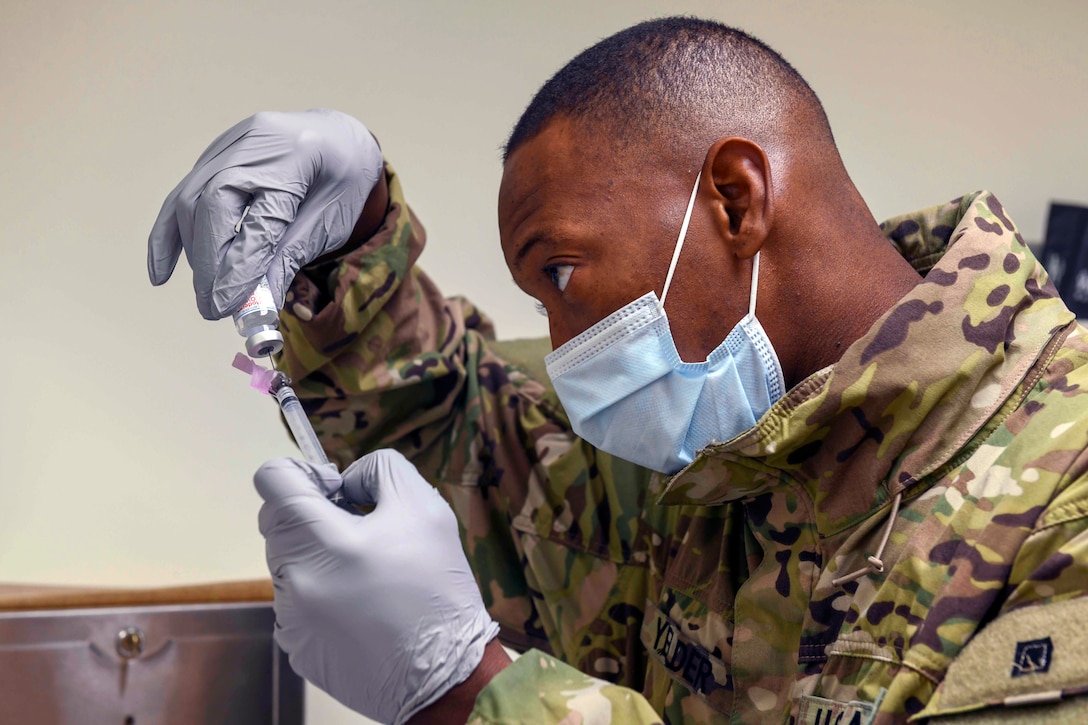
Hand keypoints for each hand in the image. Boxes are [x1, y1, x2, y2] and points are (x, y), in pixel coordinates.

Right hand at [148, 109, 382, 319]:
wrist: (340, 137)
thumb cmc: (344, 180)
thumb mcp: (333, 220)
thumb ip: (292, 257)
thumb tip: (260, 304)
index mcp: (298, 154)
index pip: (257, 216)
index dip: (239, 264)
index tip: (229, 304)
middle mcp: (257, 141)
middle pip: (212, 203)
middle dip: (209, 263)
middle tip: (213, 308)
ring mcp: (230, 144)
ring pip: (191, 200)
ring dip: (195, 254)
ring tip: (208, 295)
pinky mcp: (213, 156)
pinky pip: (182, 195)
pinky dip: (170, 236)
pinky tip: (161, 273)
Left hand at [254, 451, 499, 723]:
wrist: (446, 674)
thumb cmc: (437, 586)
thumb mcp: (424, 506)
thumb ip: (380, 469)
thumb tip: (347, 480)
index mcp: (322, 541)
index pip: (273, 481)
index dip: (304, 473)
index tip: (338, 490)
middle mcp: (294, 580)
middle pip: (278, 521)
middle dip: (315, 514)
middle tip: (364, 530)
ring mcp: (290, 619)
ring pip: (289, 562)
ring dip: (318, 554)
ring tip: (369, 574)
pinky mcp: (296, 647)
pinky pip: (298, 601)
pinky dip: (322, 593)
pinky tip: (363, 607)